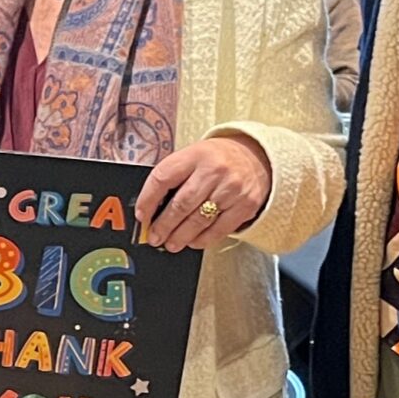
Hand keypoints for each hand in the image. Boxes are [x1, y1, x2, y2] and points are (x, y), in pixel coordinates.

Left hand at [135, 134, 272, 250]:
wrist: (257, 157)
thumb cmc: (218, 159)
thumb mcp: (194, 156)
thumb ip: (175, 177)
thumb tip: (151, 209)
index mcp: (195, 154)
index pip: (163, 177)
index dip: (147, 199)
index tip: (141, 215)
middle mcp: (214, 170)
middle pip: (181, 204)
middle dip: (164, 225)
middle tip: (154, 237)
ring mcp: (231, 189)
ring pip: (199, 220)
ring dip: (181, 236)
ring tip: (171, 243)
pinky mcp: (245, 206)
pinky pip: (219, 229)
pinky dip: (203, 239)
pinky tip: (193, 241)